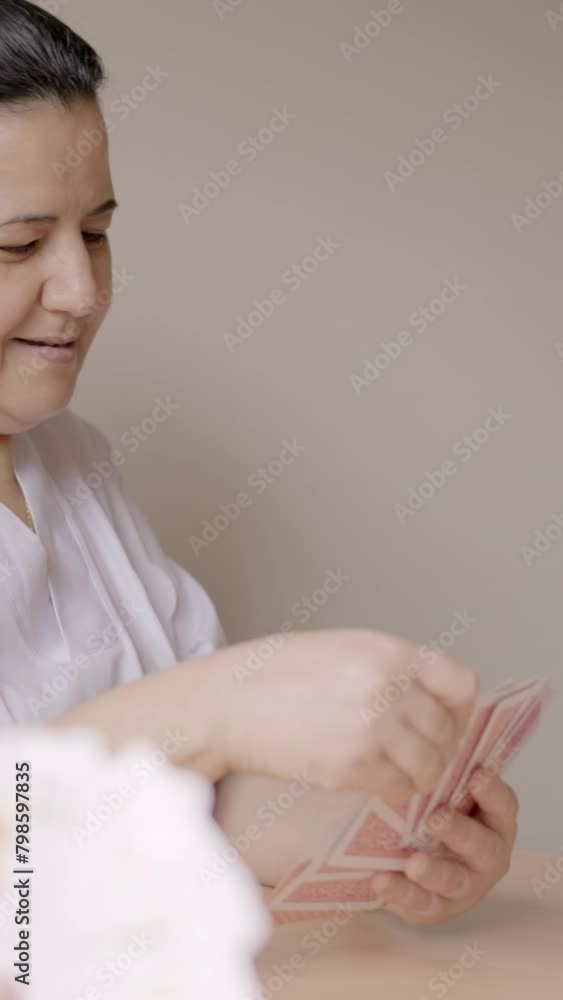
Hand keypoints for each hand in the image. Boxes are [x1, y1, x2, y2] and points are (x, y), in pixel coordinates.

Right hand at [220, 629, 477, 805]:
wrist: (229, 702)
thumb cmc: (278, 673)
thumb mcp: (342, 648)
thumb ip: (388, 667)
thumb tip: (429, 698)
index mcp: (388, 651)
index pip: (461, 684)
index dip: (460, 709)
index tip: (448, 721)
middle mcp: (388, 686)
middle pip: (449, 729)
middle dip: (440, 747)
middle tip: (423, 756)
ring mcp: (373, 727)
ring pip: (431, 765)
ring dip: (422, 775)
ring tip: (404, 774)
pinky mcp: (352, 766)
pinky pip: (399, 788)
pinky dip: (395, 792)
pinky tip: (380, 785)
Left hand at [371, 771, 517, 924]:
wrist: (415, 862)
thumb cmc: (434, 812)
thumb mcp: (445, 792)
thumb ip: (444, 770)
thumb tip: (428, 723)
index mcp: (494, 822)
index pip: (504, 805)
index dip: (492, 792)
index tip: (475, 775)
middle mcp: (488, 854)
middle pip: (483, 845)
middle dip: (460, 831)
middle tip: (435, 818)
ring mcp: (465, 884)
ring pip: (456, 881)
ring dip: (435, 871)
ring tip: (413, 862)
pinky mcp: (437, 907)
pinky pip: (421, 904)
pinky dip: (400, 893)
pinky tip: (380, 880)